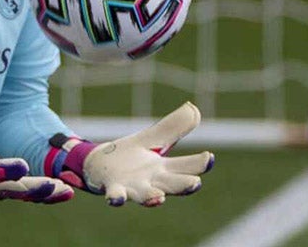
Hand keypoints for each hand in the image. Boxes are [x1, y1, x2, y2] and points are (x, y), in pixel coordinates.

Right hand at [0, 109, 73, 203]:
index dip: (7, 171)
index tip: (22, 165)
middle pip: (16, 190)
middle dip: (34, 189)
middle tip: (51, 184)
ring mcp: (6, 190)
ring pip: (28, 195)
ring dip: (47, 194)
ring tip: (66, 189)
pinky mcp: (16, 189)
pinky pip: (34, 195)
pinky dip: (50, 194)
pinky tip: (67, 190)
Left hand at [48, 102, 213, 206]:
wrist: (99, 166)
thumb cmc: (130, 157)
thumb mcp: (151, 139)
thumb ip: (172, 127)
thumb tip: (194, 108)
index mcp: (165, 168)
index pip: (188, 167)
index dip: (200, 163)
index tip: (208, 157)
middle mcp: (154, 182)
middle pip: (173, 184)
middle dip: (185, 185)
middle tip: (195, 183)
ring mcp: (134, 188)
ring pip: (147, 195)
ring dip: (153, 197)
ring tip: (158, 196)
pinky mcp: (114, 188)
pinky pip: (116, 195)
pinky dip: (117, 198)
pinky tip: (116, 199)